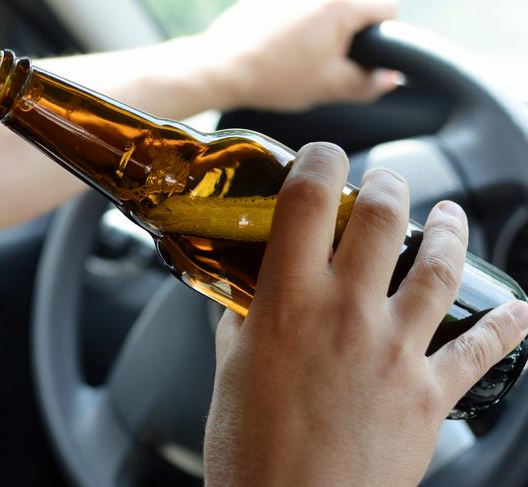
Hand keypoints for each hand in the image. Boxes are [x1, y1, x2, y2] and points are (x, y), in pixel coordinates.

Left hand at [201, 0, 397, 110]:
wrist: (223, 67)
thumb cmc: (274, 77)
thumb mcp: (328, 88)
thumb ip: (368, 83)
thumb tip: (389, 78)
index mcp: (341, 4)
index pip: (388, 7)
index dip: (384, 35)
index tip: (366, 54)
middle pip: (356, 3)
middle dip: (351, 29)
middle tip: (330, 58)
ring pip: (326, 4)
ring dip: (324, 23)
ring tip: (301, 51)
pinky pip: (300, 4)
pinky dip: (298, 18)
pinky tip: (282, 42)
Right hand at [203, 143, 527, 485]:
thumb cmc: (251, 453)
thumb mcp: (230, 374)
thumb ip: (242, 324)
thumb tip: (246, 299)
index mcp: (287, 303)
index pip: (308, 199)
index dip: (319, 160)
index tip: (322, 157)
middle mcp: (346, 314)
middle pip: (384, 216)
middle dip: (388, 184)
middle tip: (384, 184)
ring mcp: (393, 351)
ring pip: (439, 266)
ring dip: (449, 230)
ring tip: (450, 216)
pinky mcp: (428, 394)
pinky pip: (480, 351)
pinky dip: (506, 328)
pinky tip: (519, 314)